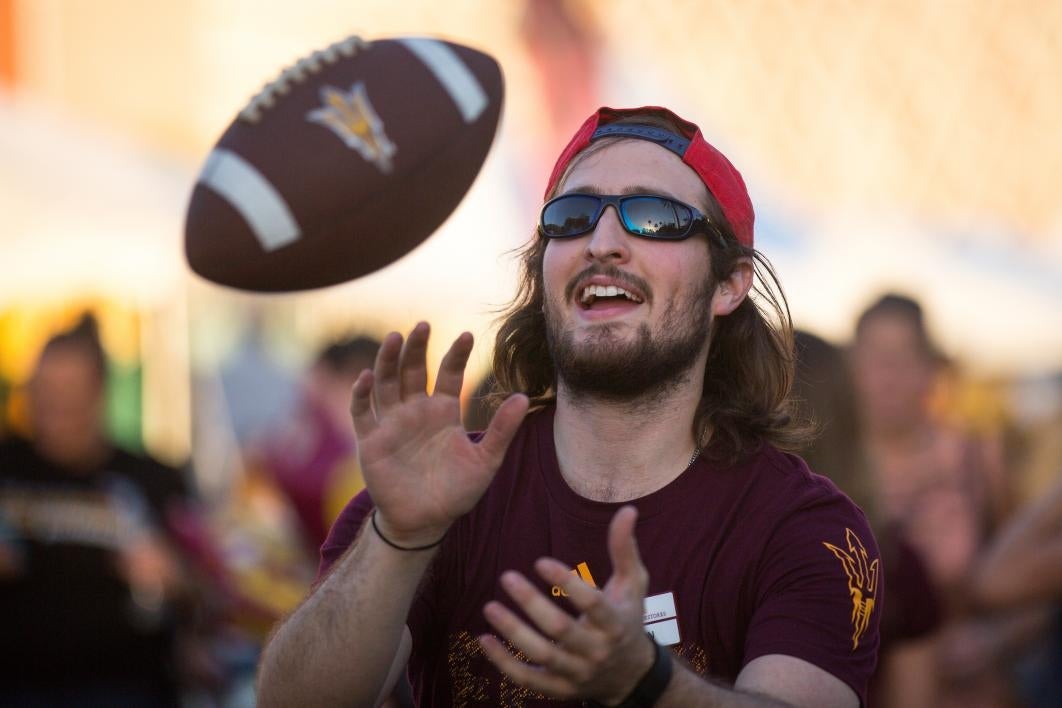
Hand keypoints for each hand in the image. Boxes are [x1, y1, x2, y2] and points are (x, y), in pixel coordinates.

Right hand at [350, 322, 528, 545]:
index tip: (467, 336)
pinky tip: (367, 377)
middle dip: (417, 348)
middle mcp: (416, 411)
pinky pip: (363, 412)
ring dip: (388, 360)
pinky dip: (362, 394)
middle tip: (422, 325)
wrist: (424, 522)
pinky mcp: (371, 441)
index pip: (449, 374)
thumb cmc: (456, 492)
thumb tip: (524, 398)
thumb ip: (502, 430)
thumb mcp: (485, 461)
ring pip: (386, 383)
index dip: (456, 355)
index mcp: (444, 412)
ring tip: (396, 338)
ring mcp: (392, 423)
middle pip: (413, 370)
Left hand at [478, 506, 655, 704]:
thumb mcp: (632, 584)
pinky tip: (484, 639)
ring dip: (513, 632)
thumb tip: (627, 510)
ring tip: (490, 606)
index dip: (566, 583)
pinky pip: (528, 679)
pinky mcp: (559, 688)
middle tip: (506, 576)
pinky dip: (504, 662)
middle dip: (532, 604)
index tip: (539, 561)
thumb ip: (624, 549)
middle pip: (561, 630)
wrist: (630, 674)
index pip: (592, 604)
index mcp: (615, 623)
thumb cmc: (627, 618)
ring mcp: (577, 673)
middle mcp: (597, 651)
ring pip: (542, 655)